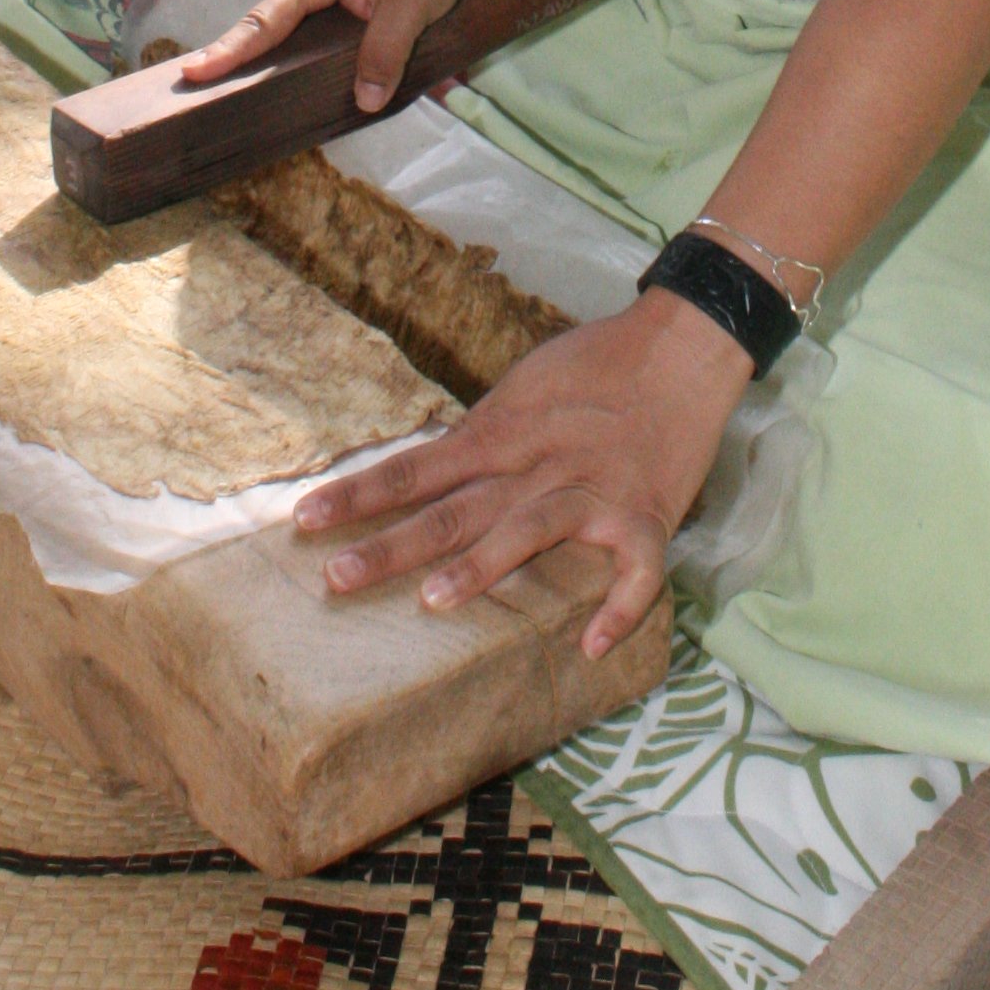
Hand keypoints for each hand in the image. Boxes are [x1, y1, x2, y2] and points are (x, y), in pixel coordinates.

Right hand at [178, 0, 473, 111]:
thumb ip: (389, 47)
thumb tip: (364, 100)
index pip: (264, 23)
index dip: (229, 52)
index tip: (192, 73)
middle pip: (257, 33)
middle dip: (225, 64)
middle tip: (190, 103)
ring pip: (274, 38)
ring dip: (253, 68)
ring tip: (220, 108)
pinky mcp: (320, 6)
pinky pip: (292, 38)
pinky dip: (279, 61)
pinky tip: (270, 92)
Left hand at [294, 288, 752, 657]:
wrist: (684, 344)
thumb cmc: (598, 364)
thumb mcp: (526, 386)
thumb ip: (484, 433)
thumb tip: (436, 465)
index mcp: (503, 432)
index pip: (417, 467)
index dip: (361, 494)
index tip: (304, 520)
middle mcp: (538, 462)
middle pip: (456, 507)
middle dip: (394, 544)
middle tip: (336, 578)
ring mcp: (592, 490)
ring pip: (529, 528)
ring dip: (484, 565)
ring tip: (434, 601)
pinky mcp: (646, 515)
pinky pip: (636, 571)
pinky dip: (617, 607)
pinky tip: (590, 645)